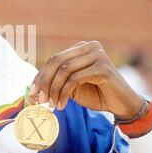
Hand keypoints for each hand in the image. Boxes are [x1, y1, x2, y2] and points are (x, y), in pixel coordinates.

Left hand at [29, 41, 144, 118]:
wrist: (121, 104)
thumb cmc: (96, 94)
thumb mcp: (71, 87)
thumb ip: (55, 83)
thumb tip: (30, 91)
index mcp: (81, 48)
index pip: (54, 59)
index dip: (40, 76)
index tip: (32, 92)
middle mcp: (89, 47)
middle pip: (57, 61)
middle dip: (45, 82)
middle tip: (39, 99)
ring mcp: (97, 55)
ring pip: (64, 70)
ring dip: (54, 90)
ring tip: (51, 105)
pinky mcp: (103, 67)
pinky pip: (74, 79)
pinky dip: (64, 93)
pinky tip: (62, 105)